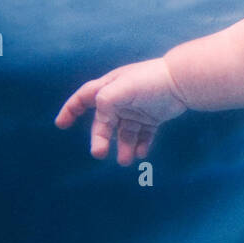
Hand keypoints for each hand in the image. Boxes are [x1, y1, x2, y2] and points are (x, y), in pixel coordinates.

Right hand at [54, 58, 188, 164]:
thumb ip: (104, 101)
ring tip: (127, 161)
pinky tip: (141, 154)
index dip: (70, 110)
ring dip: (124, 147)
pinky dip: (141, 145)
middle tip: (100, 154)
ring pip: (124, 133)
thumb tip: (100, 115)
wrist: (182, 82)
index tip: (61, 125)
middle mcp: (121, 99)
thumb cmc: (150, 81)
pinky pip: (143, 135)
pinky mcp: (153, 117)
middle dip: (101, 139)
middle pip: (104, 123)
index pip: (83, 98)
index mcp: (109, 88)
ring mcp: (137, 109)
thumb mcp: (121, 88)